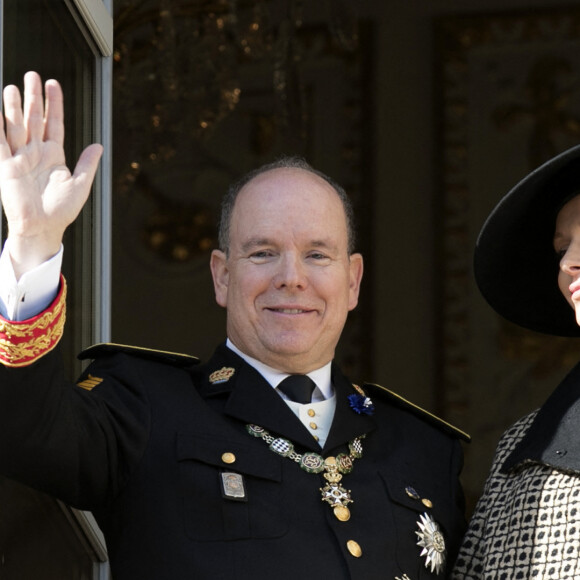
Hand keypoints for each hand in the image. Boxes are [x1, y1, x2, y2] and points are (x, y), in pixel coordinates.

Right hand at [0, 71, 102, 277]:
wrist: (44, 228)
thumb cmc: (62, 210)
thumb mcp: (80, 185)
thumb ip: (88, 164)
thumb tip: (98, 146)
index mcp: (54, 155)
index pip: (53, 123)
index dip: (54, 104)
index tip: (52, 84)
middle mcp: (36, 153)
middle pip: (34, 119)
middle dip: (33, 98)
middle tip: (32, 75)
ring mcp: (20, 158)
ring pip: (16, 126)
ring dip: (14, 107)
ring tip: (13, 87)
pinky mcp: (5, 167)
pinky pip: (0, 143)